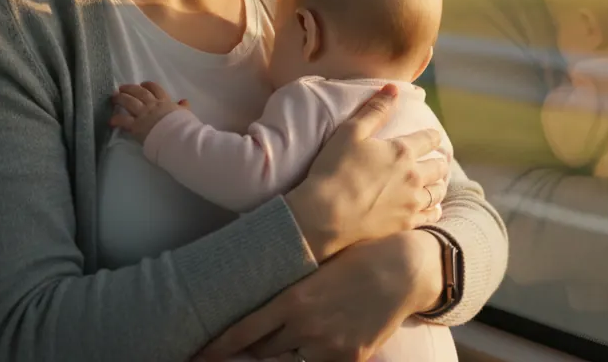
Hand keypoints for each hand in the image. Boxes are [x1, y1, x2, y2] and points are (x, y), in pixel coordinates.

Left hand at [108, 82, 188, 142]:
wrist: (176, 135)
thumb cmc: (183, 125)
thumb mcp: (185, 113)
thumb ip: (183, 107)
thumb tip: (184, 101)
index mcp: (164, 102)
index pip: (155, 89)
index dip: (148, 85)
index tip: (143, 84)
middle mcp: (152, 105)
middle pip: (139, 93)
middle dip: (130, 88)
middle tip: (122, 88)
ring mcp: (143, 114)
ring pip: (129, 102)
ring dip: (121, 98)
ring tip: (114, 97)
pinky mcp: (136, 126)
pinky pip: (123, 121)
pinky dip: (116, 120)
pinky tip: (111, 120)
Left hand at [195, 230, 442, 361]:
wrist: (408, 269)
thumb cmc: (363, 255)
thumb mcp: (319, 264)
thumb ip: (291, 283)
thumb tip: (261, 287)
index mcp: (294, 299)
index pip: (244, 332)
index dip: (217, 348)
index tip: (199, 355)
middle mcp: (307, 327)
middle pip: (262, 352)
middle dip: (248, 351)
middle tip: (236, 350)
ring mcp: (329, 347)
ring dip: (279, 356)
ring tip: (275, 347)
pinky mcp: (351, 358)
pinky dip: (311, 358)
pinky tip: (311, 348)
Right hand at [284, 84, 448, 260]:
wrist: (326, 215)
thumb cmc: (334, 169)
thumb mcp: (350, 131)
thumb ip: (374, 109)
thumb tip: (393, 88)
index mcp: (402, 151)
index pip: (429, 139)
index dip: (433, 136)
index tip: (433, 137)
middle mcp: (414, 176)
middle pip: (439, 166)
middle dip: (439, 161)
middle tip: (438, 161)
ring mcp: (412, 202)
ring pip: (438, 191)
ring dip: (438, 185)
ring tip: (435, 183)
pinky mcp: (405, 223)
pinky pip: (432, 216)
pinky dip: (434, 209)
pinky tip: (432, 208)